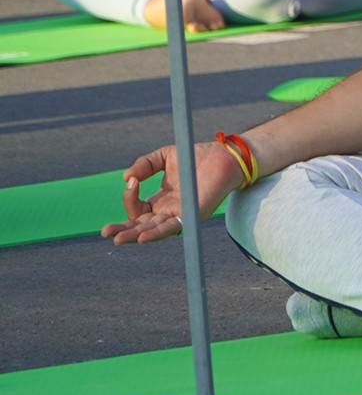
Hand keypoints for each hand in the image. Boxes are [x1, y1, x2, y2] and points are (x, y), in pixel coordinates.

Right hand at [102, 141, 246, 244]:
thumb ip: (144, 165)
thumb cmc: (196, 157)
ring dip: (136, 235)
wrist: (223, 155)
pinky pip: (173, 228)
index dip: (130, 198)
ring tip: (118, 239)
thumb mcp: (164, 157)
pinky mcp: (194, 214)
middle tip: (105, 232)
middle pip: (141, 226)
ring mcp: (181, 215)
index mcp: (161, 201)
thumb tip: (127, 177)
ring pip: (154, 230)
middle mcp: (169, 211)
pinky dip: (157, 232)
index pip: (137, 209)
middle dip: (123, 231)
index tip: (132, 181)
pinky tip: (143, 237)